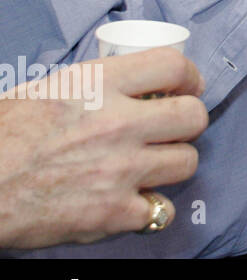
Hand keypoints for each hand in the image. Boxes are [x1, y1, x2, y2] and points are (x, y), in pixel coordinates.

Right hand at [0, 49, 207, 248]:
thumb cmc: (1, 138)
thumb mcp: (46, 90)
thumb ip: (95, 85)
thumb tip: (133, 82)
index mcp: (97, 84)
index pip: (173, 66)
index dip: (189, 77)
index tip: (187, 87)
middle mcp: (117, 123)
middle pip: (193, 116)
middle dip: (188, 122)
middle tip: (172, 129)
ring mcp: (120, 170)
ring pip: (187, 161)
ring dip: (172, 164)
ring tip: (151, 165)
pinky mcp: (114, 213)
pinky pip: (163, 210)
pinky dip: (151, 209)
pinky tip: (133, 202)